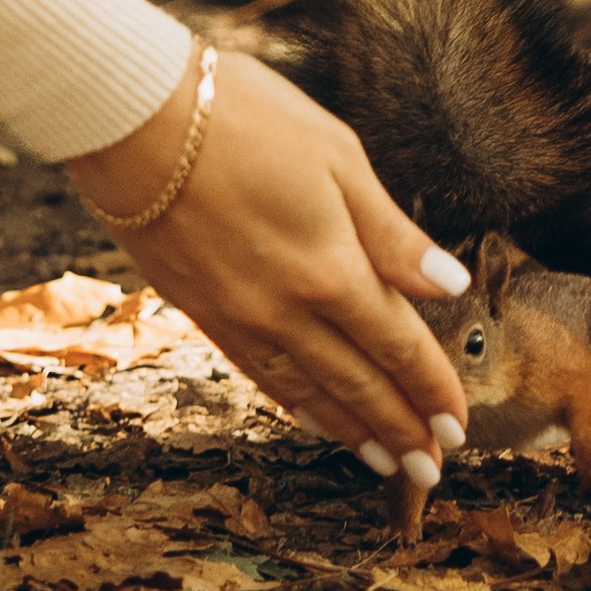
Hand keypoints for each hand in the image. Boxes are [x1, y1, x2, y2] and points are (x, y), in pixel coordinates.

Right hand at [65, 47, 471, 491]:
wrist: (133, 119)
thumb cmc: (244, 118)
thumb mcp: (337, 157)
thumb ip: (391, 233)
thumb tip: (450, 285)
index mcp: (330, 269)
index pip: (396, 345)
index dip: (430, 389)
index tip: (457, 428)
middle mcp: (285, 308)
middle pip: (356, 383)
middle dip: (399, 431)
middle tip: (430, 472)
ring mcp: (237, 314)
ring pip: (306, 390)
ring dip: (350, 431)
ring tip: (383, 463)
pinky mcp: (198, 308)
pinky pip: (257, 372)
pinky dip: (294, 403)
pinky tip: (310, 416)